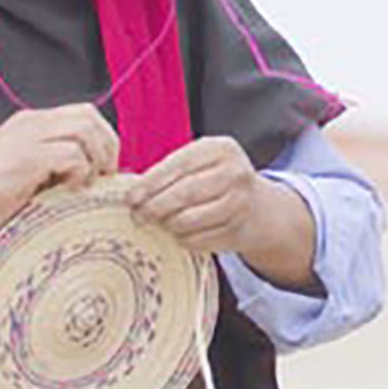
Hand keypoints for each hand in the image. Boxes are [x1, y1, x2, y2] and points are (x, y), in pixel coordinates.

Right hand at [0, 104, 119, 228]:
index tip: (104, 167)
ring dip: (95, 158)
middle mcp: (33, 122)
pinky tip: (70, 189)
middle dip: (107, 145)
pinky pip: (71, 154)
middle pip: (89, 115)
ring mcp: (29, 137)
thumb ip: (53, 163)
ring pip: (84, 131)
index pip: (83, 113)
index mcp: (33, 122)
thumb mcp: (26, 168)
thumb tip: (92, 174)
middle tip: (105, 174)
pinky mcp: (27, 157)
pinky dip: (80, 173)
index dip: (103, 137)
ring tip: (87, 182)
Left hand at [128, 136, 276, 254]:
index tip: (130, 198)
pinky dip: (182, 238)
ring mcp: (240, 204)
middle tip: (138, 216)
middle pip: (184, 194)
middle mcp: (235, 173)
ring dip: (167, 225)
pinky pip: (198, 239)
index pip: (178, 165)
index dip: (150, 183)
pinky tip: (178, 232)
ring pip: (189, 220)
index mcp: (221, 149)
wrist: (256, 205)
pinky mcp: (237, 231)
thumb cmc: (215, 179)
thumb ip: (171, 170)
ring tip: (160, 222)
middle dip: (154, 207)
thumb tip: (133, 193)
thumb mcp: (200, 161)